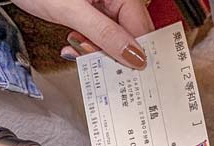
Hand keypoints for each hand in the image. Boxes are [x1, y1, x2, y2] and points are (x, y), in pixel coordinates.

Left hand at [10, 0, 153, 68]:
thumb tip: (134, 56)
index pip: (140, 26)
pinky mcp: (93, 14)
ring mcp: (104, 6)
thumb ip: (104, 34)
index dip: (136, 50)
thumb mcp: (72, 11)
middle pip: (130, 34)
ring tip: (79, 48)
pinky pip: (101, 35)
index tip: (131, 70)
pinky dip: (89, 45)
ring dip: (98, 50)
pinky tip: (76, 45)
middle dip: (115, 52)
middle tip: (96, 58)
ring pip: (115, 38)